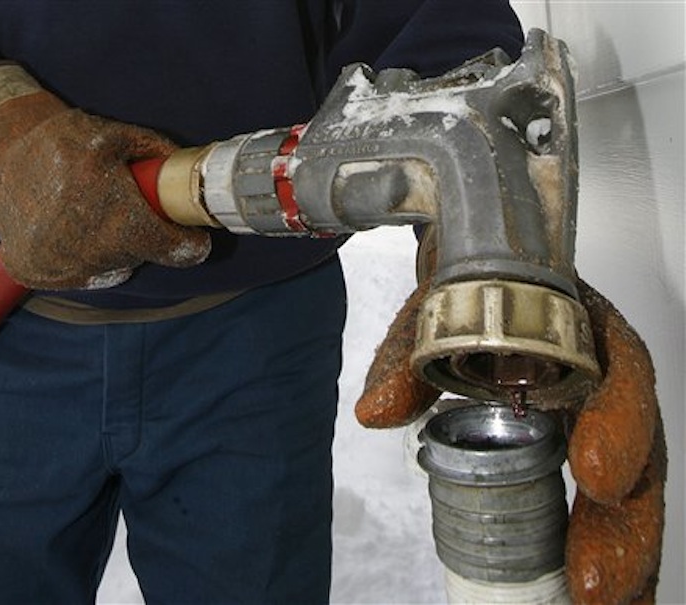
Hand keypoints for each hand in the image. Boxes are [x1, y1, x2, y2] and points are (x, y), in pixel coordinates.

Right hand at [0, 66, 209, 289]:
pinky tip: (68, 228)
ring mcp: (58, 266)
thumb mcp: (120, 136)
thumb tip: (192, 173)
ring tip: (93, 215)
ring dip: (113, 251)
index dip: (189, 243)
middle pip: (141, 257)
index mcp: (119, 219)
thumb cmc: (65, 139)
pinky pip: (76, 273)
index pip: (175, 251)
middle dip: (145, 238)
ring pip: (110, 269)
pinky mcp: (32, 272)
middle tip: (130, 211)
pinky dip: (79, 257)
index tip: (192, 237)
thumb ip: (160, 155)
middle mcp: (90, 251)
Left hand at [355, 255, 665, 603]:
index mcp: (584, 335)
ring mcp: (596, 424)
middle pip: (637, 456)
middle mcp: (603, 385)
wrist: (476, 285)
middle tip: (593, 585)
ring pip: (629, 492)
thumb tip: (374, 411)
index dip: (618, 426)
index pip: (618, 376)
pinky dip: (599, 550)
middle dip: (620, 526)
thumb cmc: (464, 298)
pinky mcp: (580, 453)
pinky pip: (601, 507)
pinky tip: (586, 591)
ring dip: (622, 555)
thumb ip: (406, 360)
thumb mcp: (432, 317)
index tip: (594, 476)